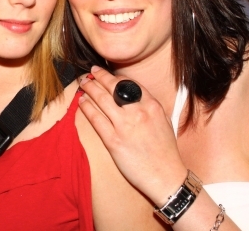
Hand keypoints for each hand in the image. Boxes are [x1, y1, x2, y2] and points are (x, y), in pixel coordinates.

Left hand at [78, 66, 187, 205]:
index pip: (127, 83)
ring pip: (101, 100)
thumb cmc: (165, 151)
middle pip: (112, 87)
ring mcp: (124, 126)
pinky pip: (96, 119)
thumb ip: (148, 106)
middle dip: (98, 77)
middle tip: (90, 73)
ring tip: (82, 84)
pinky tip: (81, 102)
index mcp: (151, 105)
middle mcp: (138, 112)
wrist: (166, 176)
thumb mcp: (163, 121)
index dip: (112, 76)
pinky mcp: (113, 141)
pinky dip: (86, 108)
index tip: (104, 72)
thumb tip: (132, 94)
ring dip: (89, 89)